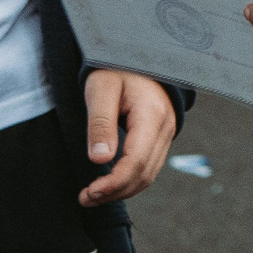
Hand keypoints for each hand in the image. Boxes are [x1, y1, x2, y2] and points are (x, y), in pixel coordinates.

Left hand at [76, 68, 175, 206]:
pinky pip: (149, 166)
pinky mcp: (161, 136)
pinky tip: (110, 183)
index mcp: (152, 115)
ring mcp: (166, 132)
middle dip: (115, 192)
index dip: (113, 183)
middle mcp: (165, 126)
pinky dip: (130, 180)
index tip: (89, 192)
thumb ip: (100, 124)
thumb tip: (99, 160)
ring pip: (149, 174)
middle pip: (144, 174)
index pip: (136, 161)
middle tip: (85, 198)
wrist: (136, 53)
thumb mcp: (100, 89)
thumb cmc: (115, 67)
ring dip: (122, 190)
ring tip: (93, 195)